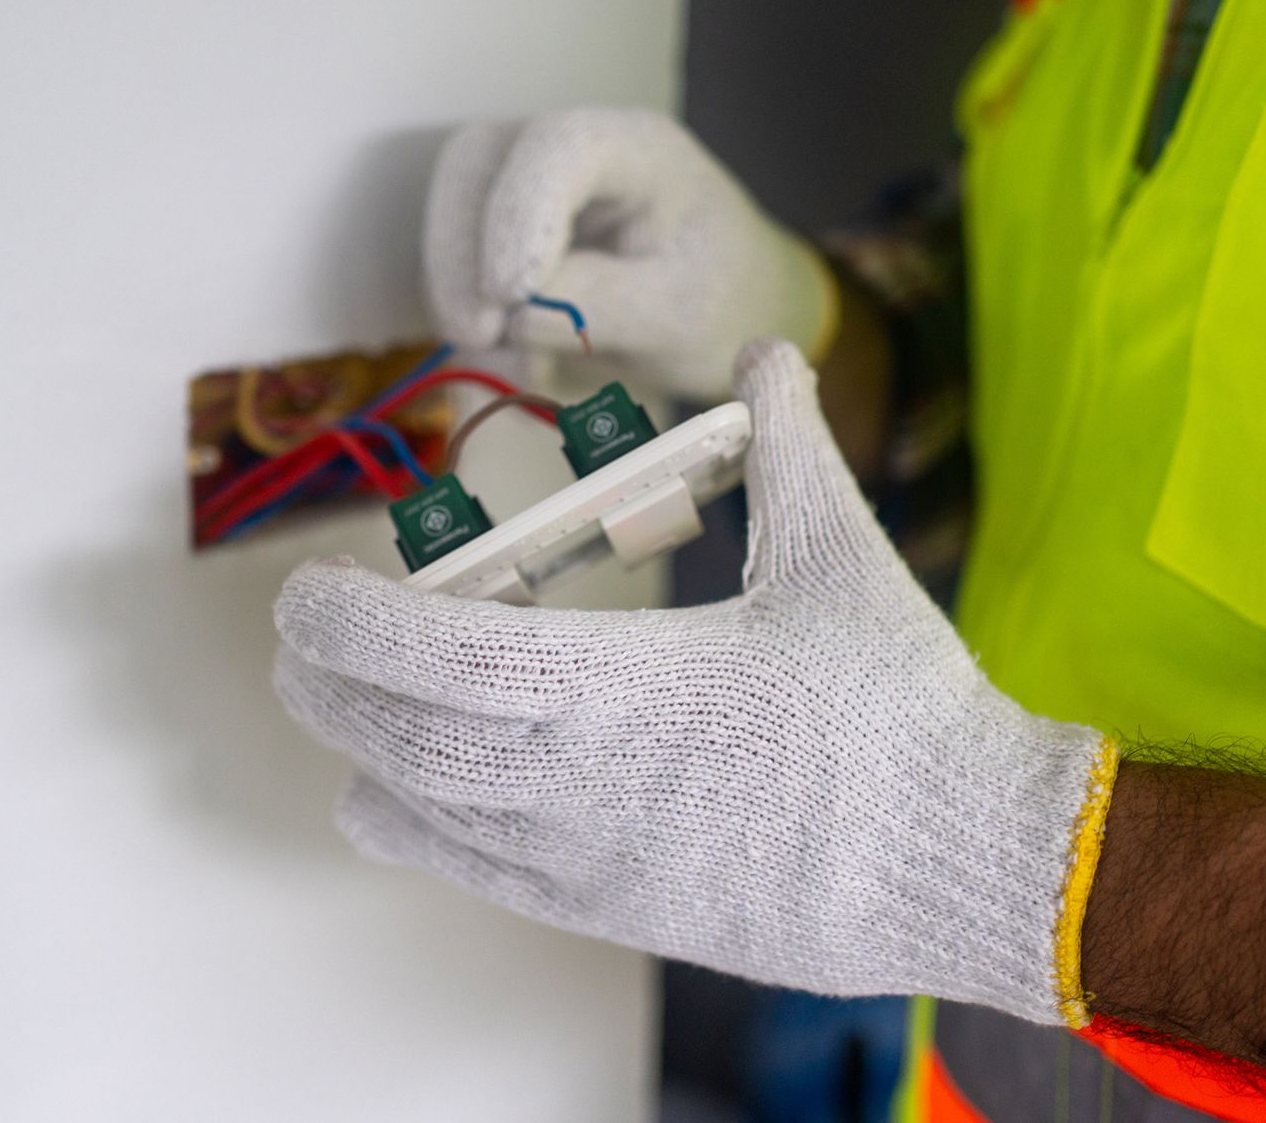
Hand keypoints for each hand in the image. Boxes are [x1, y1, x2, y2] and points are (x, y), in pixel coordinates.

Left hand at [274, 339, 1113, 1023]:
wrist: (967, 860)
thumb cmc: (903, 710)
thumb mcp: (843, 561)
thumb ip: (789, 450)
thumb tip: (769, 357)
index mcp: (632, 684)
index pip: (447, 660)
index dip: (355, 629)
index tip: (306, 597)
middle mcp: (589, 782)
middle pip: (409, 739)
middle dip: (333, 687)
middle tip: (298, 643)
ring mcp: (596, 858)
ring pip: (432, 814)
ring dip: (365, 754)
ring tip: (334, 708)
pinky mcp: (617, 908)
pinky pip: (481, 879)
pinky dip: (418, 834)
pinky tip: (384, 805)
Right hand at [423, 110, 837, 399]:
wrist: (730, 317)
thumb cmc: (721, 306)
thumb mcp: (677, 317)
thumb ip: (599, 306)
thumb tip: (515, 308)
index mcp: (639, 151)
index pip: (559, 145)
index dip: (518, 212)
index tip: (510, 295)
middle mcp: (575, 154)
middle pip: (477, 164)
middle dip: (462, 253)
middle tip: (482, 334)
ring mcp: (532, 187)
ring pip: (452, 210)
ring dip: (456, 288)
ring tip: (509, 355)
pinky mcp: (505, 230)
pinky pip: (455, 260)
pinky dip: (465, 312)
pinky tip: (514, 357)